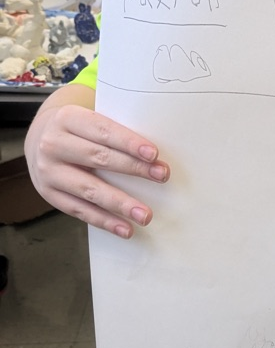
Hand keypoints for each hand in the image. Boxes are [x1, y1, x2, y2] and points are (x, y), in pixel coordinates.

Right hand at [24, 84, 169, 238]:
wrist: (40, 141)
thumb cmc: (79, 132)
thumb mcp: (89, 121)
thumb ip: (114, 133)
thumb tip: (154, 156)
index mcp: (68, 119)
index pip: (103, 130)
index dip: (129, 142)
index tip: (153, 154)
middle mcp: (53, 144)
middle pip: (98, 158)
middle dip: (133, 168)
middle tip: (161, 176)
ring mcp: (49, 172)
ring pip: (89, 189)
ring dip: (120, 203)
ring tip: (145, 214)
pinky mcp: (49, 195)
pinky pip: (80, 210)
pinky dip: (105, 221)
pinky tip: (126, 228)